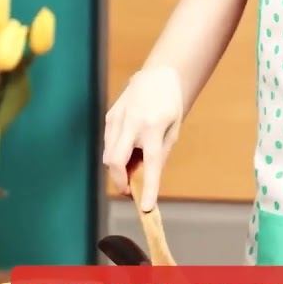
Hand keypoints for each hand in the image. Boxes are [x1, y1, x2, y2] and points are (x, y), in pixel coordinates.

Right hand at [102, 66, 183, 211]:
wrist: (157, 76)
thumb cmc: (169, 105)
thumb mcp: (173, 130)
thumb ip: (160, 155)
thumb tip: (147, 180)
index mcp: (154, 127)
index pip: (150, 163)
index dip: (148, 187)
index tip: (145, 207)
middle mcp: (133, 123)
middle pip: (116, 162)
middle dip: (120, 182)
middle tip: (130, 191)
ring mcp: (117, 119)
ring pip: (109, 155)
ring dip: (118, 170)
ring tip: (133, 167)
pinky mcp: (110, 117)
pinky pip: (108, 144)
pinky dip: (116, 155)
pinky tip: (127, 151)